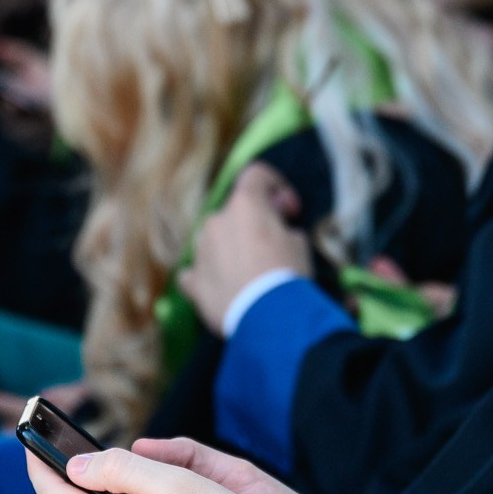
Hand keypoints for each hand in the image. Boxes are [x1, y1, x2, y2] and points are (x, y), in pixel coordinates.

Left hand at [181, 163, 310, 331]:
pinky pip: (196, 273)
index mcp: (244, 205)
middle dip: (254, 225)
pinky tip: (223, 289)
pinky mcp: (193, 280)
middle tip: (275, 247)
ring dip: (231, 249)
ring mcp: (200, 250)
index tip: (289, 210)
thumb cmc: (287, 276)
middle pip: (235, 212)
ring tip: (252, 275)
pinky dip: (209, 276)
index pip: (256, 174)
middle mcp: (216, 221)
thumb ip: (283, 230)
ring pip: (215, 240)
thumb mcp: (299, 244)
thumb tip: (277, 234)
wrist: (268, 319)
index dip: (277, 186)